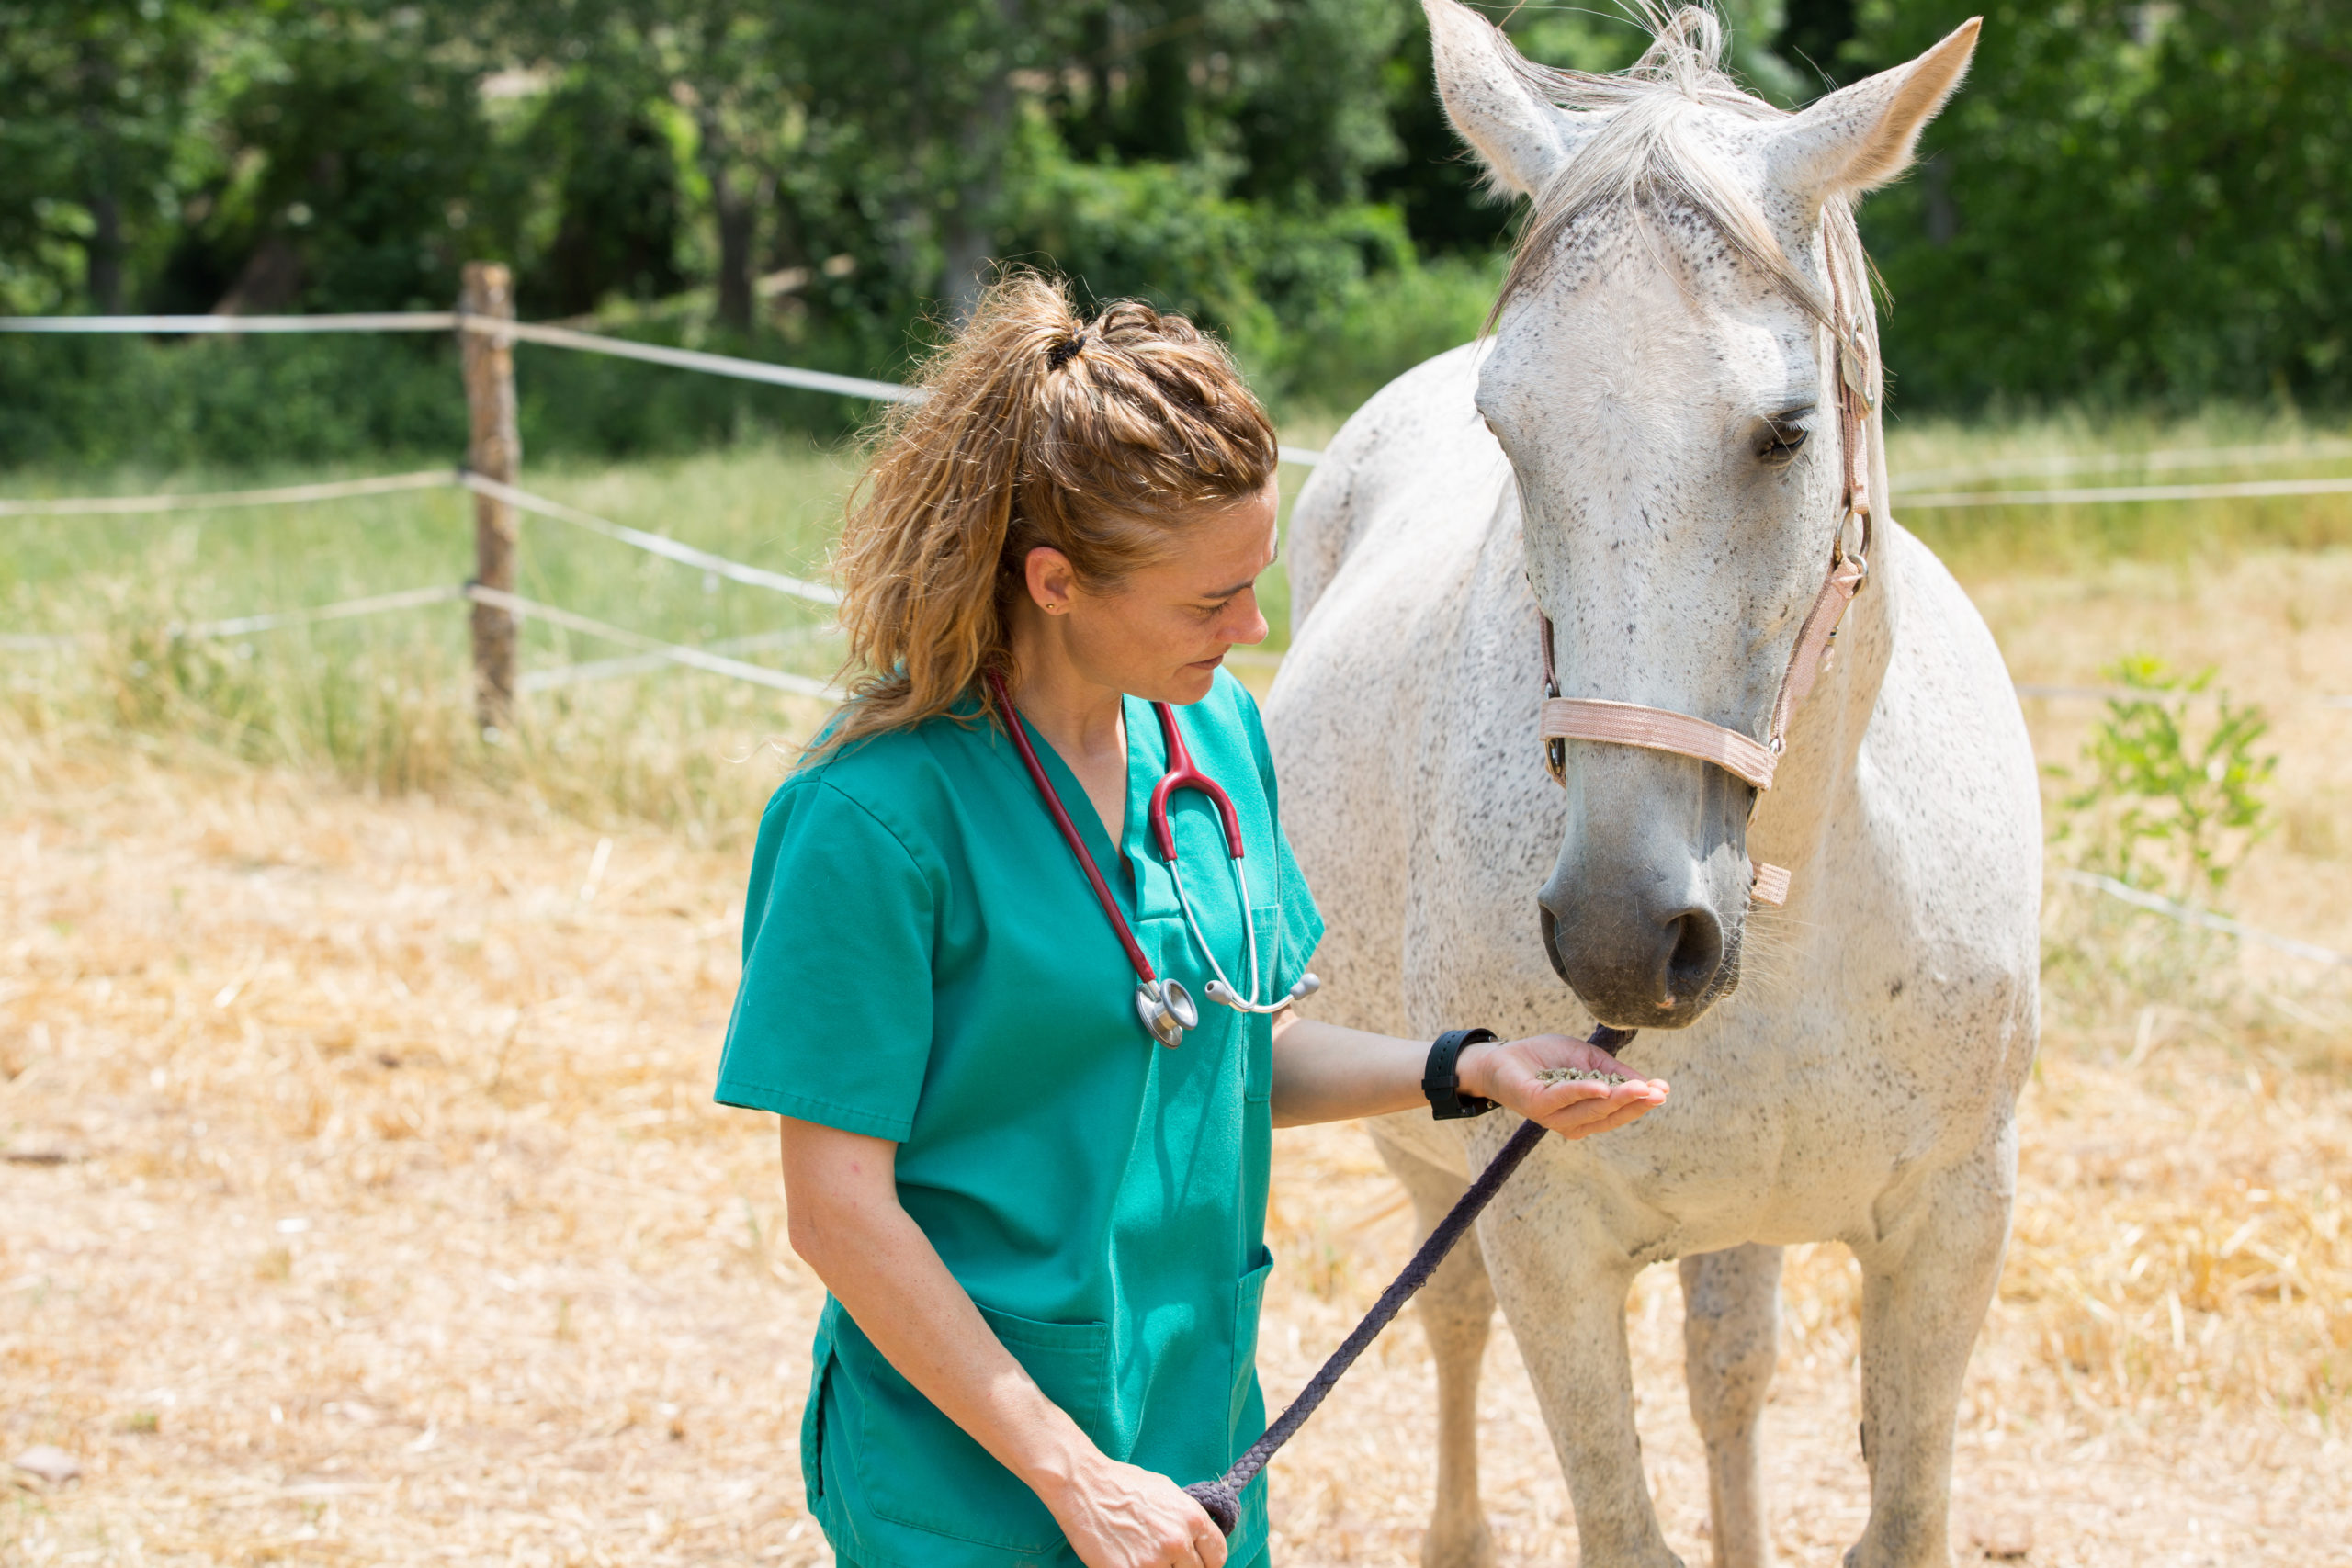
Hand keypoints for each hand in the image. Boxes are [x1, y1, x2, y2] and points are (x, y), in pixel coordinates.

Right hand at [1042, 1451, 1227, 1567]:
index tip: (1198, 1564)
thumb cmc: (1122, 1485)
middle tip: (1167, 1562)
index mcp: (1192, 1519)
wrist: (1084, 1486)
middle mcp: (1178, 1542)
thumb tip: (1197, 1540)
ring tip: (1147, 1560)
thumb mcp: (1168, 1492)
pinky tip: (1130, 1564)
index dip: (1208, 1563)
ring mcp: (1154, 1561)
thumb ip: (1187, 1520)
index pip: (1217, 1556)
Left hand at [1459, 1033, 1667, 1139]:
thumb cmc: (1545, 1058)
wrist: (1502, 1056)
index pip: (1618, 1112)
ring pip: (1591, 1110)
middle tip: (1657, 1091)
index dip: (1642, 1102)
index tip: (1664, 1091)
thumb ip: (1615, 1072)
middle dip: (1635, 1102)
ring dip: (1617, 1099)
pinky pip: (1563, 1099)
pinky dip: (1583, 1092)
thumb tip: (1651, 1083)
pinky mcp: (1536, 1104)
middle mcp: (1572, 1121)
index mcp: (1586, 1113)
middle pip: (1609, 1115)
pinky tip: (1602, 1087)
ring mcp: (1553, 1116)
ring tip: (1639, 1087)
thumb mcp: (1587, 1060)